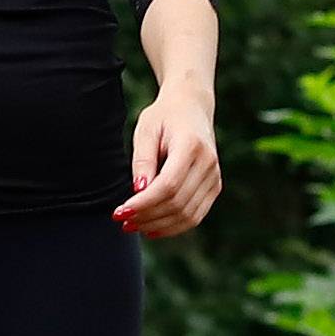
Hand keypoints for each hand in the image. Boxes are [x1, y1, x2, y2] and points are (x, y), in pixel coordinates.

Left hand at [113, 85, 219, 238]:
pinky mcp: (214, 187)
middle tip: (122, 220)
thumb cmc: (164, 117)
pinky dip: (172, 227)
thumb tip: (138, 191)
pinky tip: (151, 228)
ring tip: (133, 225)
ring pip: (186, 215)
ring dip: (157, 226)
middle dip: (146, 217)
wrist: (192, 108)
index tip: (120, 212)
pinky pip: (194, 216)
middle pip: (177, 203)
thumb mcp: (146, 130)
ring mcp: (214, 177)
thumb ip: (142, 160)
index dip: (143, 204)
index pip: (168, 185)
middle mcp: (208, 163)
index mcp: (191, 145)